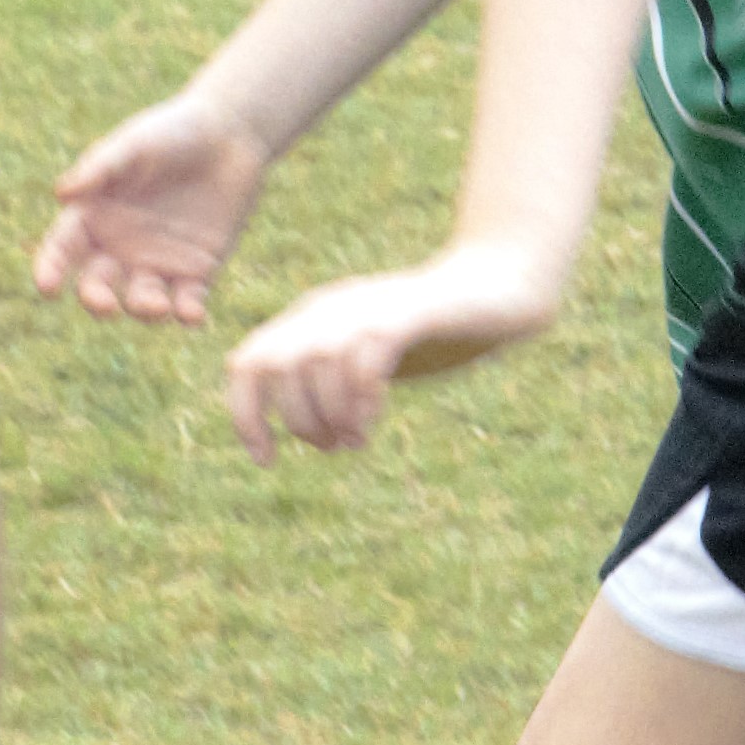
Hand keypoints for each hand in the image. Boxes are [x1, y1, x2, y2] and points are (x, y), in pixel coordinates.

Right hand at [36, 88, 271, 322]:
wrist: (229, 133)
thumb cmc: (172, 131)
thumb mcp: (133, 144)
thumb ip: (100, 168)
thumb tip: (61, 193)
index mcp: (94, 215)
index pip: (63, 248)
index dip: (50, 268)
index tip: (47, 287)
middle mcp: (120, 246)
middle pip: (97, 284)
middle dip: (96, 300)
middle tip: (105, 305)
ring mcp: (158, 262)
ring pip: (141, 300)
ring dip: (144, 309)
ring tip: (156, 305)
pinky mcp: (198, 271)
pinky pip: (187, 302)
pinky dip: (188, 313)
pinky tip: (192, 314)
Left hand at [219, 243, 559, 466]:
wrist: (499, 285)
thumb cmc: (435, 332)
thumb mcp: (371, 357)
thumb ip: (337, 381)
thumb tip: (310, 431)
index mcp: (313, 317)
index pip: (246, 363)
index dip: (245, 415)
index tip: (266, 459)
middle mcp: (330, 308)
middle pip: (274, 366)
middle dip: (297, 421)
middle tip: (333, 447)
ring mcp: (367, 307)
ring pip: (314, 363)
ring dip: (330, 415)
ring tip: (357, 440)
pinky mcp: (407, 314)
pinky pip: (363, 358)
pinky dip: (361, 398)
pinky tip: (375, 418)